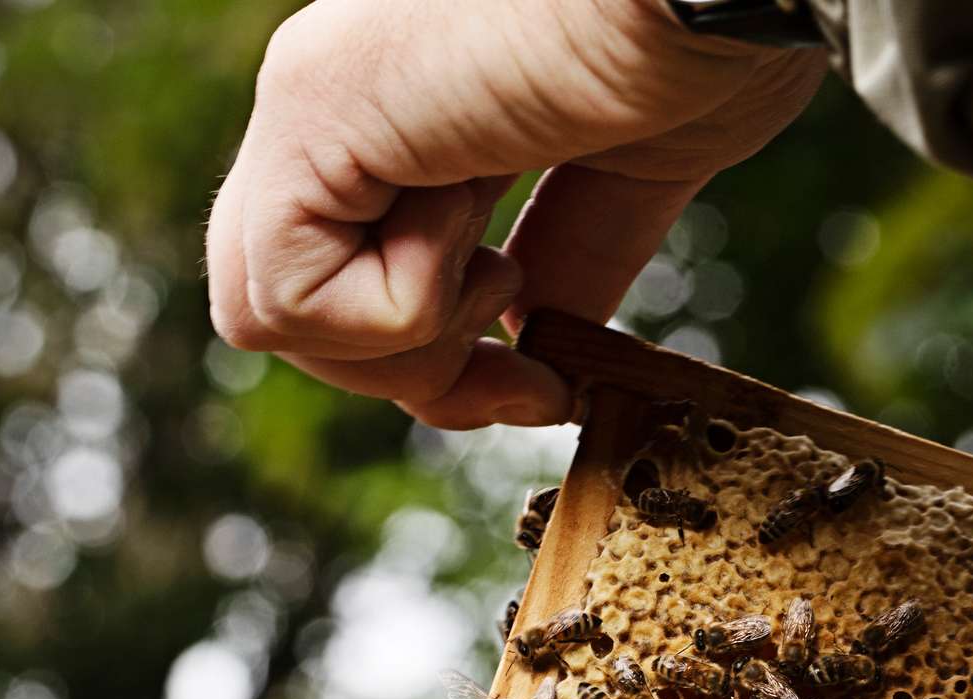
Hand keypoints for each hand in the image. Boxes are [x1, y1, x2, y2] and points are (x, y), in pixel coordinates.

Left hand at [207, 0, 825, 428]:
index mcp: (411, 104)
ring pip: (263, 317)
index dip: (438, 364)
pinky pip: (287, 297)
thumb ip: (572, 247)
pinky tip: (473, 214)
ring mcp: (312, 99)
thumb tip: (534, 342)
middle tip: (520, 373)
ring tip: (499, 256)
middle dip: (407, 373)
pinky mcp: (307, 110)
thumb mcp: (635, 169)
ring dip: (405, 340)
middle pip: (287, 308)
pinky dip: (398, 309)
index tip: (545, 388)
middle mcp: (342, 99)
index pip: (349, 274)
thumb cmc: (710, 32)